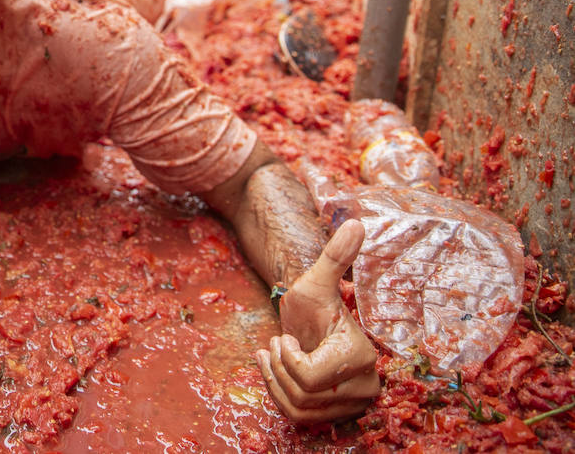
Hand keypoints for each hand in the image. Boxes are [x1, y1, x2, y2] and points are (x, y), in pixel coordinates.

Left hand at [257, 219, 380, 421]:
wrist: (312, 325)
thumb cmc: (311, 303)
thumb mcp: (315, 281)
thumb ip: (335, 257)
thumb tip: (355, 224)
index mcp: (361, 357)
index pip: (310, 378)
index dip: (288, 359)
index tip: (289, 339)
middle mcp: (365, 386)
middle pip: (303, 395)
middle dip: (280, 368)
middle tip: (281, 344)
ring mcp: (353, 403)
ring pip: (299, 409)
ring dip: (277, 381)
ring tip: (277, 357)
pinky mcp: (338, 414)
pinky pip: (299, 418)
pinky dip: (280, 396)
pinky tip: (275, 372)